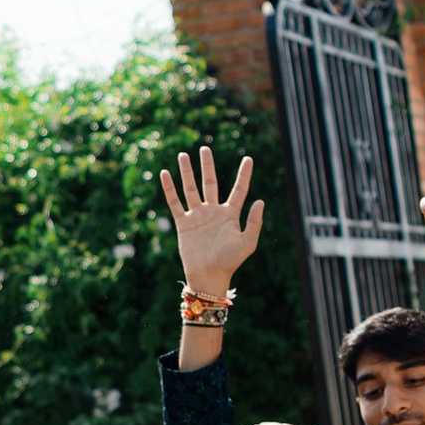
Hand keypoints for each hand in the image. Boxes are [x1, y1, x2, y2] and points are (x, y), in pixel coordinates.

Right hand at [158, 146, 265, 297]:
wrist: (208, 276)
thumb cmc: (230, 262)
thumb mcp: (247, 242)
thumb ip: (254, 222)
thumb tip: (260, 200)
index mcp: (230, 215)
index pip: (239, 189)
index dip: (244, 174)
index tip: (249, 158)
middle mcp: (213, 212)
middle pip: (210, 183)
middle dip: (207, 166)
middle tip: (205, 148)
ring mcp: (197, 216)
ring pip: (190, 189)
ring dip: (187, 172)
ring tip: (183, 155)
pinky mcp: (184, 223)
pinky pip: (175, 202)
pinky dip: (169, 189)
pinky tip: (165, 174)